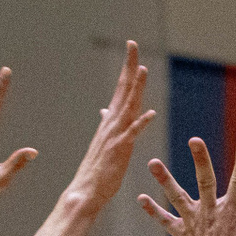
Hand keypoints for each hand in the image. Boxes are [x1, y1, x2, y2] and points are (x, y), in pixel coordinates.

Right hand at [64, 41, 155, 209]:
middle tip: (133, 44)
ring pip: (128, 107)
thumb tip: (105, 109)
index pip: (120, 88)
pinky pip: (131, 134)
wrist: (86, 191)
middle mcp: (112, 123)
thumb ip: (107, 124)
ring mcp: (115, 135)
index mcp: (111, 121)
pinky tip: (150, 114)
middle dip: (129, 66)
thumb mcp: (105, 141)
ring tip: (142, 69)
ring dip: (136, 88)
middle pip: (123, 90)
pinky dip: (140, 123)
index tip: (132, 48)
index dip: (127, 68)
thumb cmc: (98, 169)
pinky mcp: (119, 150)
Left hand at [142, 138, 235, 235]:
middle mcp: (210, 214)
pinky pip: (165, 221)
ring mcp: (193, 224)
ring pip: (177, 196)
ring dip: (164, 179)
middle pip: (205, 181)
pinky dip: (153, 211)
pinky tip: (141, 199)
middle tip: (194, 139)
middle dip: (201, 159)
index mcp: (231, 215)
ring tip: (152, 162)